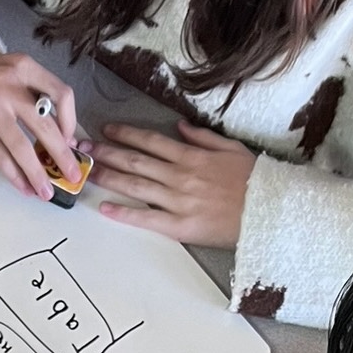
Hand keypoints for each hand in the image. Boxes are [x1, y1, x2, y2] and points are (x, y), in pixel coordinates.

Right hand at [0, 53, 82, 200]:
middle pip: (44, 125)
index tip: (71, 141)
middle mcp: (9, 85)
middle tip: (72, 176)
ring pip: (22, 147)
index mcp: (24, 68)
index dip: (70, 122)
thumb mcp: (10, 71)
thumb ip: (32, 93)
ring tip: (46, 192)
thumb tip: (57, 134)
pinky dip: (14, 176)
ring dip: (37, 173)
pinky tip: (23, 187)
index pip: (60, 94)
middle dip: (62, 156)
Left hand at [92, 121, 254, 246]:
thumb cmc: (253, 180)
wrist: (269, 210)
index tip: (108, 130)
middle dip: (107, 152)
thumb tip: (180, 127)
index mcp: (192, 155)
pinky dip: (124, 213)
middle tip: (84, 148)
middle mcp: (180, 175)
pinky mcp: (180, 225)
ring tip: (88, 173)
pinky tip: (105, 208)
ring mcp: (178, 200)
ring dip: (109, 177)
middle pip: (136, 161)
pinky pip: (146, 218)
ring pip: (136, 186)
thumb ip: (203, 137)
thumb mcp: (231, 148)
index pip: (151, 141)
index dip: (126, 134)